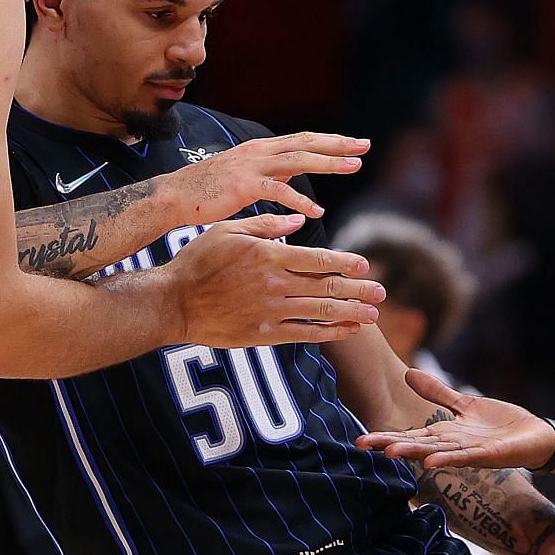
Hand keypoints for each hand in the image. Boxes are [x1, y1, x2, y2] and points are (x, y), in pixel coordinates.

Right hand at [165, 215, 383, 347]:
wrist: (173, 303)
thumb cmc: (197, 262)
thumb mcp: (227, 230)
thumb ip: (265, 225)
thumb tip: (298, 219)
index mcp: (268, 255)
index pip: (317, 259)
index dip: (345, 263)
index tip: (365, 265)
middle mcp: (275, 284)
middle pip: (326, 287)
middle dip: (358, 290)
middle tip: (382, 292)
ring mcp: (271, 311)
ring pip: (321, 312)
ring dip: (352, 313)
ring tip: (374, 315)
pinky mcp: (264, 334)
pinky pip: (305, 335)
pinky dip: (331, 334)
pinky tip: (349, 332)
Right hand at [169, 132, 369, 224]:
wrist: (173, 197)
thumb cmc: (206, 192)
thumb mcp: (243, 177)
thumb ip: (269, 174)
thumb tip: (291, 176)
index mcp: (260, 150)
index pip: (303, 140)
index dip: (330, 141)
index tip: (355, 144)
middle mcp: (259, 152)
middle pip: (306, 143)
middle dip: (338, 144)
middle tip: (365, 146)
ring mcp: (251, 166)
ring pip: (298, 160)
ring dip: (328, 162)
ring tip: (354, 166)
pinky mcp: (243, 186)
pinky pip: (277, 191)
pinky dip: (299, 200)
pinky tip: (317, 211)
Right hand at [357, 371, 554, 469]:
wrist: (535, 437)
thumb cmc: (500, 425)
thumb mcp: (464, 404)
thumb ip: (437, 393)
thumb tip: (408, 374)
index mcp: (445, 433)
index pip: (410, 435)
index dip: (386, 437)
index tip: (361, 440)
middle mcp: (452, 445)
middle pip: (417, 444)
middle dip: (391, 444)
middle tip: (363, 445)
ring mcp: (469, 451)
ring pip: (436, 452)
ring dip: (414, 453)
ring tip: (391, 452)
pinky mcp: (488, 454)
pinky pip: (465, 457)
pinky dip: (447, 458)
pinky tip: (431, 461)